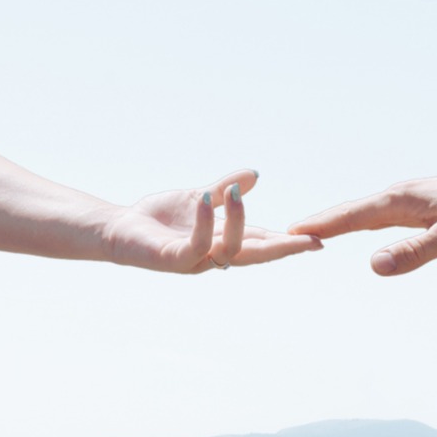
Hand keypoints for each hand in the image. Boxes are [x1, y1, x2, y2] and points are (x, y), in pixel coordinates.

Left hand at [106, 169, 322, 272]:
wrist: (118, 229)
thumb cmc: (158, 218)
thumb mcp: (200, 199)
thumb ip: (226, 190)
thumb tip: (254, 175)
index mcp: (224, 242)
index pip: (263, 242)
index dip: (289, 242)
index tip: (317, 239)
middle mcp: (214, 255)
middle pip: (258, 255)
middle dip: (284, 248)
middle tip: (310, 241)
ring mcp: (195, 260)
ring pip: (231, 250)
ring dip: (238, 221)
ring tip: (233, 193)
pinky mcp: (173, 259)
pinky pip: (197, 245)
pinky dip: (205, 223)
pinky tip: (207, 200)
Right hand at [290, 153, 436, 275]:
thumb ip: (413, 253)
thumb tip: (374, 266)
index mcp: (398, 202)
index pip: (350, 216)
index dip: (320, 226)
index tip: (290, 232)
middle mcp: (397, 196)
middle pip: (350, 211)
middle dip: (321, 222)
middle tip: (289, 232)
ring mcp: (407, 198)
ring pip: (364, 211)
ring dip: (338, 220)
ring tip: (314, 230)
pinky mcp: (418, 203)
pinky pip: (379, 213)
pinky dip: (359, 219)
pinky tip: (359, 225)